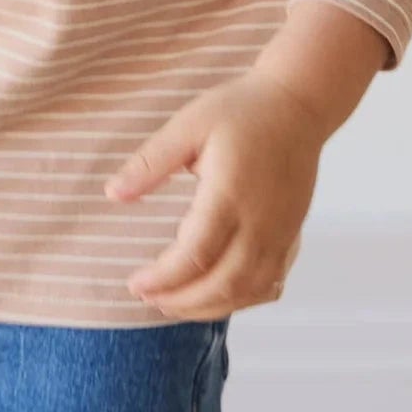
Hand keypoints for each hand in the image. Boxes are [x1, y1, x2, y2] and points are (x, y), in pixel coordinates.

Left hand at [103, 71, 325, 316]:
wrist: (299, 104)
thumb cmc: (243, 110)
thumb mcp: (188, 125)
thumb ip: (150, 163)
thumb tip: (112, 194)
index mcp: (230, 195)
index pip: (194, 256)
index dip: (163, 278)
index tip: (135, 283)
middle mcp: (261, 222)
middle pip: (222, 284)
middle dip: (182, 301)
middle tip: (148, 299)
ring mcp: (282, 232)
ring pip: (249, 291)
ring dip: (210, 307)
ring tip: (175, 304)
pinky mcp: (293, 234)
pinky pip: (271, 283)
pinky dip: (242, 300)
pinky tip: (218, 296)